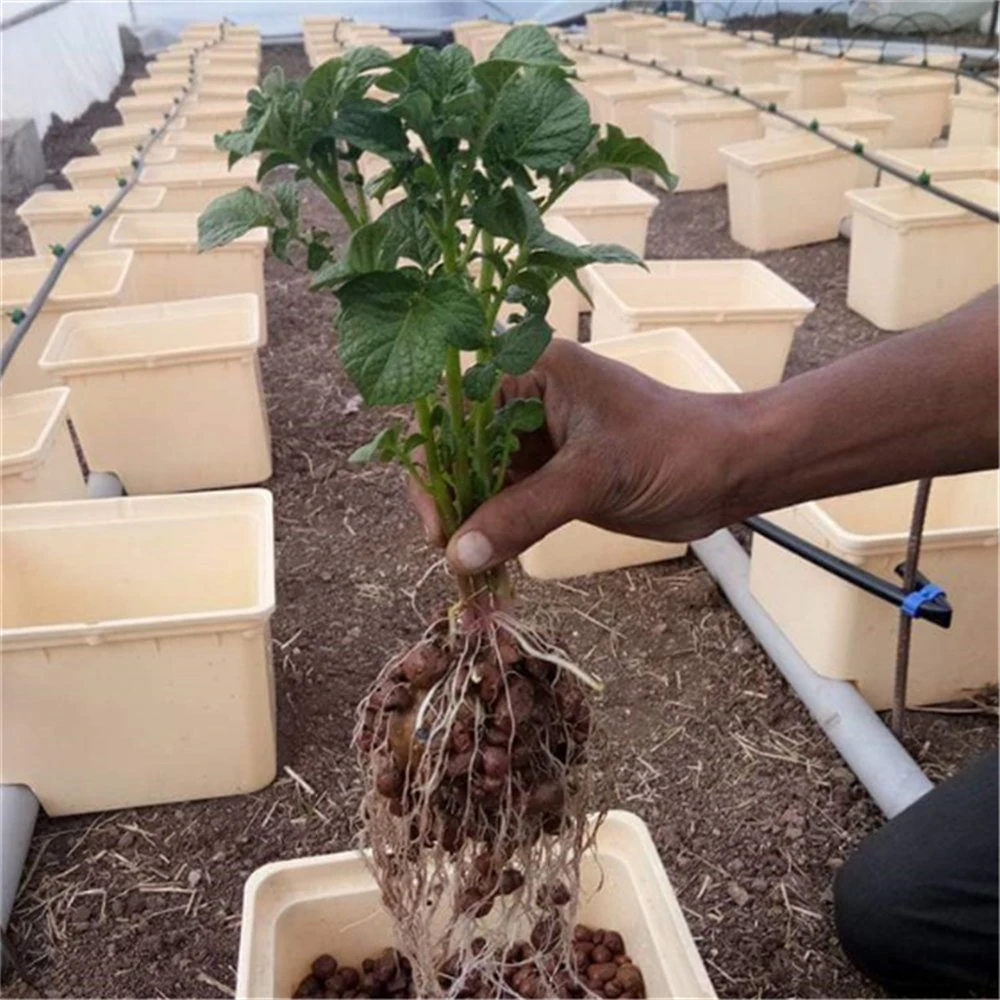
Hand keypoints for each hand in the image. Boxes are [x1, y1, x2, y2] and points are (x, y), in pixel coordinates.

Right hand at [410, 339, 745, 573]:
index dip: (435, 462)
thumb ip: (523, 513)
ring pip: (479, 482)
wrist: (727, 472)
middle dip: (449, 497)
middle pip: (459, 450)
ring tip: (464, 566)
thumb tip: (459, 554)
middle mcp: (525, 404)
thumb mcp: (593, 476)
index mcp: (530, 374)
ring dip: (468, 521)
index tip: (437, 516)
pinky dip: (493, 533)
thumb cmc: (672, 448)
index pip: (456, 411)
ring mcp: (537, 444)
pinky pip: (505, 505)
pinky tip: (486, 562)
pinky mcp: (551, 479)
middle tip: (448, 549)